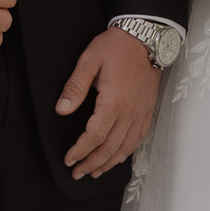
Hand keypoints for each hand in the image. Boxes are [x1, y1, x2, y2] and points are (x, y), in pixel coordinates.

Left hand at [56, 26, 161, 179]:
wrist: (146, 37)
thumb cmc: (117, 46)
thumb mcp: (89, 61)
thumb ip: (75, 87)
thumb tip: (62, 109)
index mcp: (114, 102)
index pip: (94, 136)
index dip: (80, 151)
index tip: (69, 159)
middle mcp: (130, 112)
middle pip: (110, 148)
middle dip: (92, 164)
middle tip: (78, 173)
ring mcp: (141, 112)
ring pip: (125, 147)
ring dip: (109, 163)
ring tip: (95, 172)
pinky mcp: (147, 110)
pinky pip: (139, 138)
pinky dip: (127, 152)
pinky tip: (119, 157)